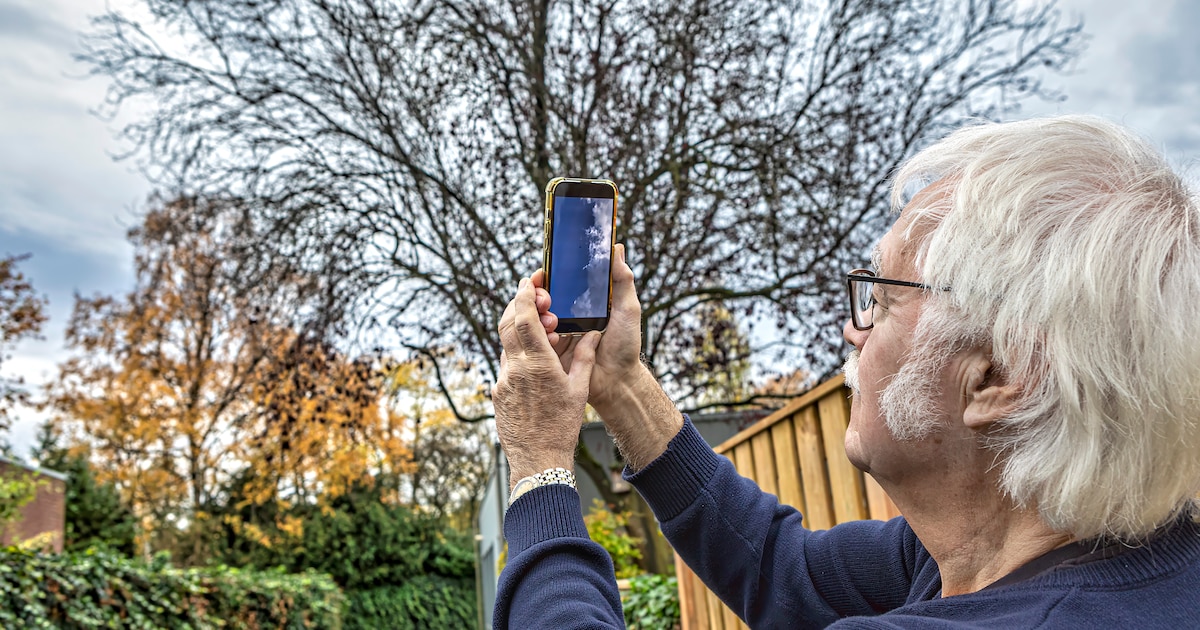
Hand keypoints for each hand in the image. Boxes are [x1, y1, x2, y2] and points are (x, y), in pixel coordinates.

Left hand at [495, 277, 600, 487]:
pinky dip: (519, 353)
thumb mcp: (579, 390)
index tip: (530, 280)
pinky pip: (506, 364)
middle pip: (507, 323)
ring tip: (544, 331)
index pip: (524, 318)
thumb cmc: (562, 428)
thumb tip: (592, 334)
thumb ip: (585, 357)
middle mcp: (515, 369)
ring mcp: (502, 381)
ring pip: (506, 343)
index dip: (524, 294)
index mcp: (538, 364)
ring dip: (521, 330)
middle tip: (538, 298)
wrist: (538, 460)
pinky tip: (536, 359)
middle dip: (519, 304)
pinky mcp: (497, 393)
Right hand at [534, 244, 681, 469]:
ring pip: (533, 318)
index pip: (558, 284)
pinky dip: (538, 336)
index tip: (542, 273)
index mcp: (581, 304)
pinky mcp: (549, 353)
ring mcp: (555, 335)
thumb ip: (622, 280)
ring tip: (552, 320)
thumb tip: (618, 247)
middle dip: (538, 295)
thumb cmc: (625, 345)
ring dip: (537, 315)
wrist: (618, 382)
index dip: (547, 277)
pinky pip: (534, 341)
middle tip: (545, 298)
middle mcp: (565, 317)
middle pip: (540, 299)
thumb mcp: (628, 309)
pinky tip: (551, 337)